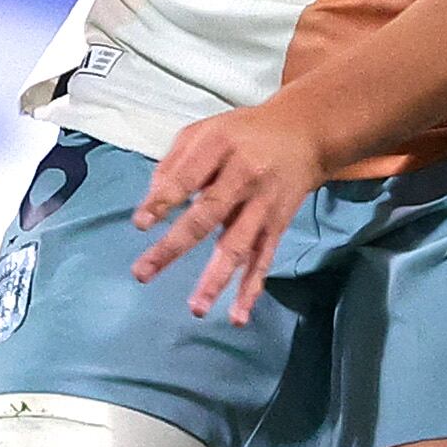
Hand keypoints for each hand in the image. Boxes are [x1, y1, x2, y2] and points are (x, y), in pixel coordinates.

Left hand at [131, 98, 338, 324]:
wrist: (304, 133)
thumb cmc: (243, 133)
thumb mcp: (205, 130)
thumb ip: (174, 161)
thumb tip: (152, 202)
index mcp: (220, 146)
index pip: (187, 177)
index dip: (164, 201)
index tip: (141, 224)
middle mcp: (244, 176)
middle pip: (207, 215)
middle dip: (174, 247)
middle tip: (142, 273)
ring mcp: (263, 205)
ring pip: (238, 245)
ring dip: (217, 279)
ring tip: (197, 308)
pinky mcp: (277, 225)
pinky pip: (263, 259)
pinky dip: (252, 288)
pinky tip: (238, 315)